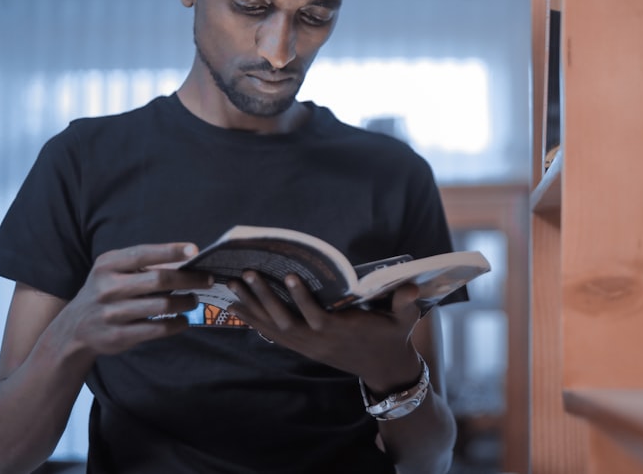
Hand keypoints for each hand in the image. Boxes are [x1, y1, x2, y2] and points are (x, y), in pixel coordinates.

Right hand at [58, 243, 212, 356]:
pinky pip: (157, 330)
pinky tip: (184, 320)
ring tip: (194, 300)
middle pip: (158, 280)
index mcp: (107, 265)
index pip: (143, 254)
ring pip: (161, 306)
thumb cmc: (106, 291)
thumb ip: (143, 264)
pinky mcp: (118, 336)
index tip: (195, 250)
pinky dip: (177, 324)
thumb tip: (187, 259)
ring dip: (185, 302)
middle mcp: (107, 288)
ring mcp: (111, 314)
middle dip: (189, 279)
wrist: (74, 327)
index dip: (170, 251)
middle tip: (208, 279)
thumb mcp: (114, 271)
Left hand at [227, 273, 423, 392]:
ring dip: (252, 308)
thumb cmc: (392, 336)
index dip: (302, 298)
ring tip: (231, 287)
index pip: (318, 316)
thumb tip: (411, 288)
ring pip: (274, 329)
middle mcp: (320, 341)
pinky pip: (273, 336)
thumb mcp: (404, 320)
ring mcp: (309, 346)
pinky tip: (236, 309)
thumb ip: (405, 303)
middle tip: (245, 275)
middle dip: (264, 298)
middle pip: (286, 322)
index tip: (289, 276)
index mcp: (343, 331)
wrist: (384, 368)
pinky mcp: (304, 348)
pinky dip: (254, 322)